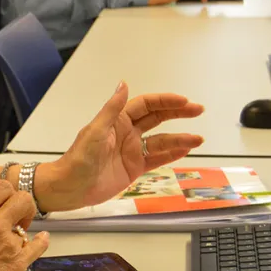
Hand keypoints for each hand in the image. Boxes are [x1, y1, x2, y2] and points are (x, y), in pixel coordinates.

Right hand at [0, 179, 48, 270]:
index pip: (1, 187)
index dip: (7, 193)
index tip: (5, 203)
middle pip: (22, 198)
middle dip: (22, 205)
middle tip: (18, 216)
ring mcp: (9, 242)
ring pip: (26, 226)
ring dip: (20, 232)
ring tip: (12, 241)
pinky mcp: (19, 261)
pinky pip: (38, 246)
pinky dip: (42, 241)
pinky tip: (42, 239)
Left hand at [37, 82, 204, 211]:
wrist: (71, 187)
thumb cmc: (80, 158)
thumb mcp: (96, 130)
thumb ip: (112, 109)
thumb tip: (123, 84)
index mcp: (117, 121)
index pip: (146, 105)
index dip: (165, 101)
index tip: (183, 101)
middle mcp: (127, 133)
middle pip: (157, 118)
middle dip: (178, 113)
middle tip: (198, 110)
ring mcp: (132, 151)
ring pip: (161, 140)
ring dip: (180, 138)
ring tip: (198, 139)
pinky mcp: (134, 168)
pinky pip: (157, 159)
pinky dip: (172, 154)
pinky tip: (187, 150)